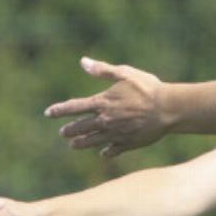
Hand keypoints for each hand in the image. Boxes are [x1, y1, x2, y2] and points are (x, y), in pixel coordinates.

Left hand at [45, 56, 170, 155]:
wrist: (167, 109)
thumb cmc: (147, 88)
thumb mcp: (125, 73)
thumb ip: (103, 70)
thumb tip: (83, 62)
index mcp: (102, 103)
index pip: (74, 107)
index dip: (59, 110)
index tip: (48, 113)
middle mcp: (105, 121)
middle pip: (81, 127)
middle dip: (69, 130)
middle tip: (63, 133)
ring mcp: (115, 134)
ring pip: (92, 141)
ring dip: (81, 143)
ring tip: (73, 145)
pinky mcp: (127, 144)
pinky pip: (112, 150)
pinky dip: (106, 152)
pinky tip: (103, 154)